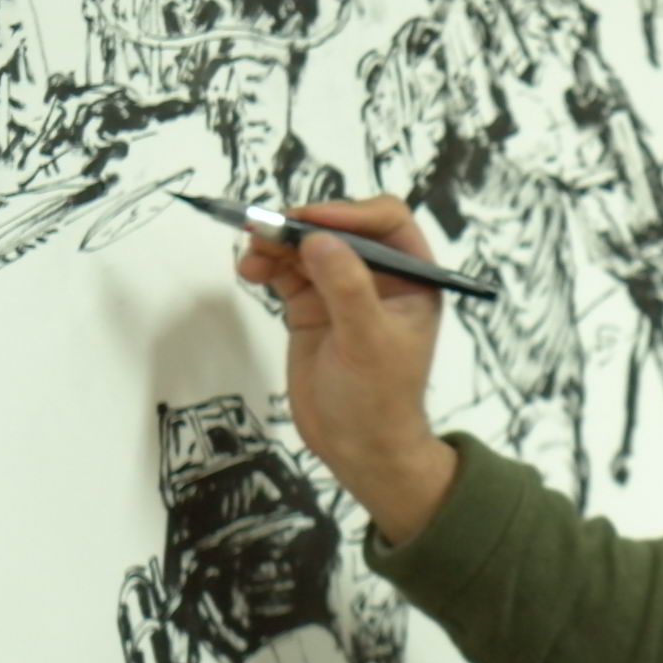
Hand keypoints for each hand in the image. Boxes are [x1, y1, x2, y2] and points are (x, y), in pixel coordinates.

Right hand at [236, 196, 459, 545]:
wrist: (358, 449)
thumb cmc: (379, 399)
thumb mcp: (368, 342)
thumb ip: (347, 288)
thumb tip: (318, 239)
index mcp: (412, 278)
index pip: (387, 222)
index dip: (349, 212)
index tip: (311, 222)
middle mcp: (378, 277)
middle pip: (339, 228)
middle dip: (303, 224)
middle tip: (267, 230)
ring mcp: (341, 291)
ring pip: (306, 246)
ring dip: (277, 242)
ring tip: (252, 253)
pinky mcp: (311, 308)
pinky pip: (286, 271)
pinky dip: (266, 264)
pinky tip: (249, 270)